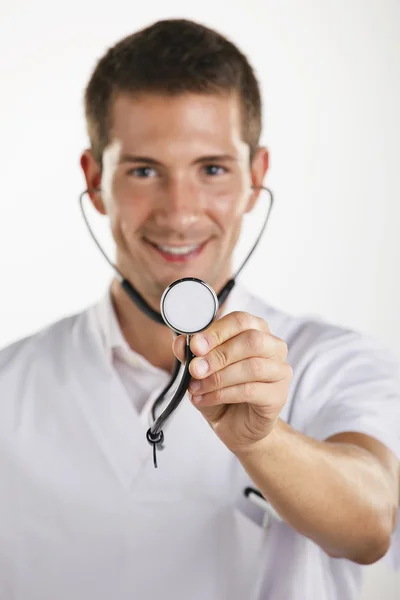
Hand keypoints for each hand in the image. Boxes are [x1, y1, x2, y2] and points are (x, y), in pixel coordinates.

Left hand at [172, 311, 291, 454]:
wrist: (235, 426)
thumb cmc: (222, 391)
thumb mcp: (200, 371)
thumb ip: (192, 355)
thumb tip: (181, 343)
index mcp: (256, 330)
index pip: (240, 321)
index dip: (216, 331)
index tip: (195, 345)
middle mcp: (273, 347)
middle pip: (252, 340)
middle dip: (218, 355)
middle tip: (195, 368)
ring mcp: (280, 371)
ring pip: (253, 366)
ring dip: (218, 377)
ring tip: (196, 387)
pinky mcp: (279, 395)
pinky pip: (251, 390)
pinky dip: (223, 394)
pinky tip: (205, 398)